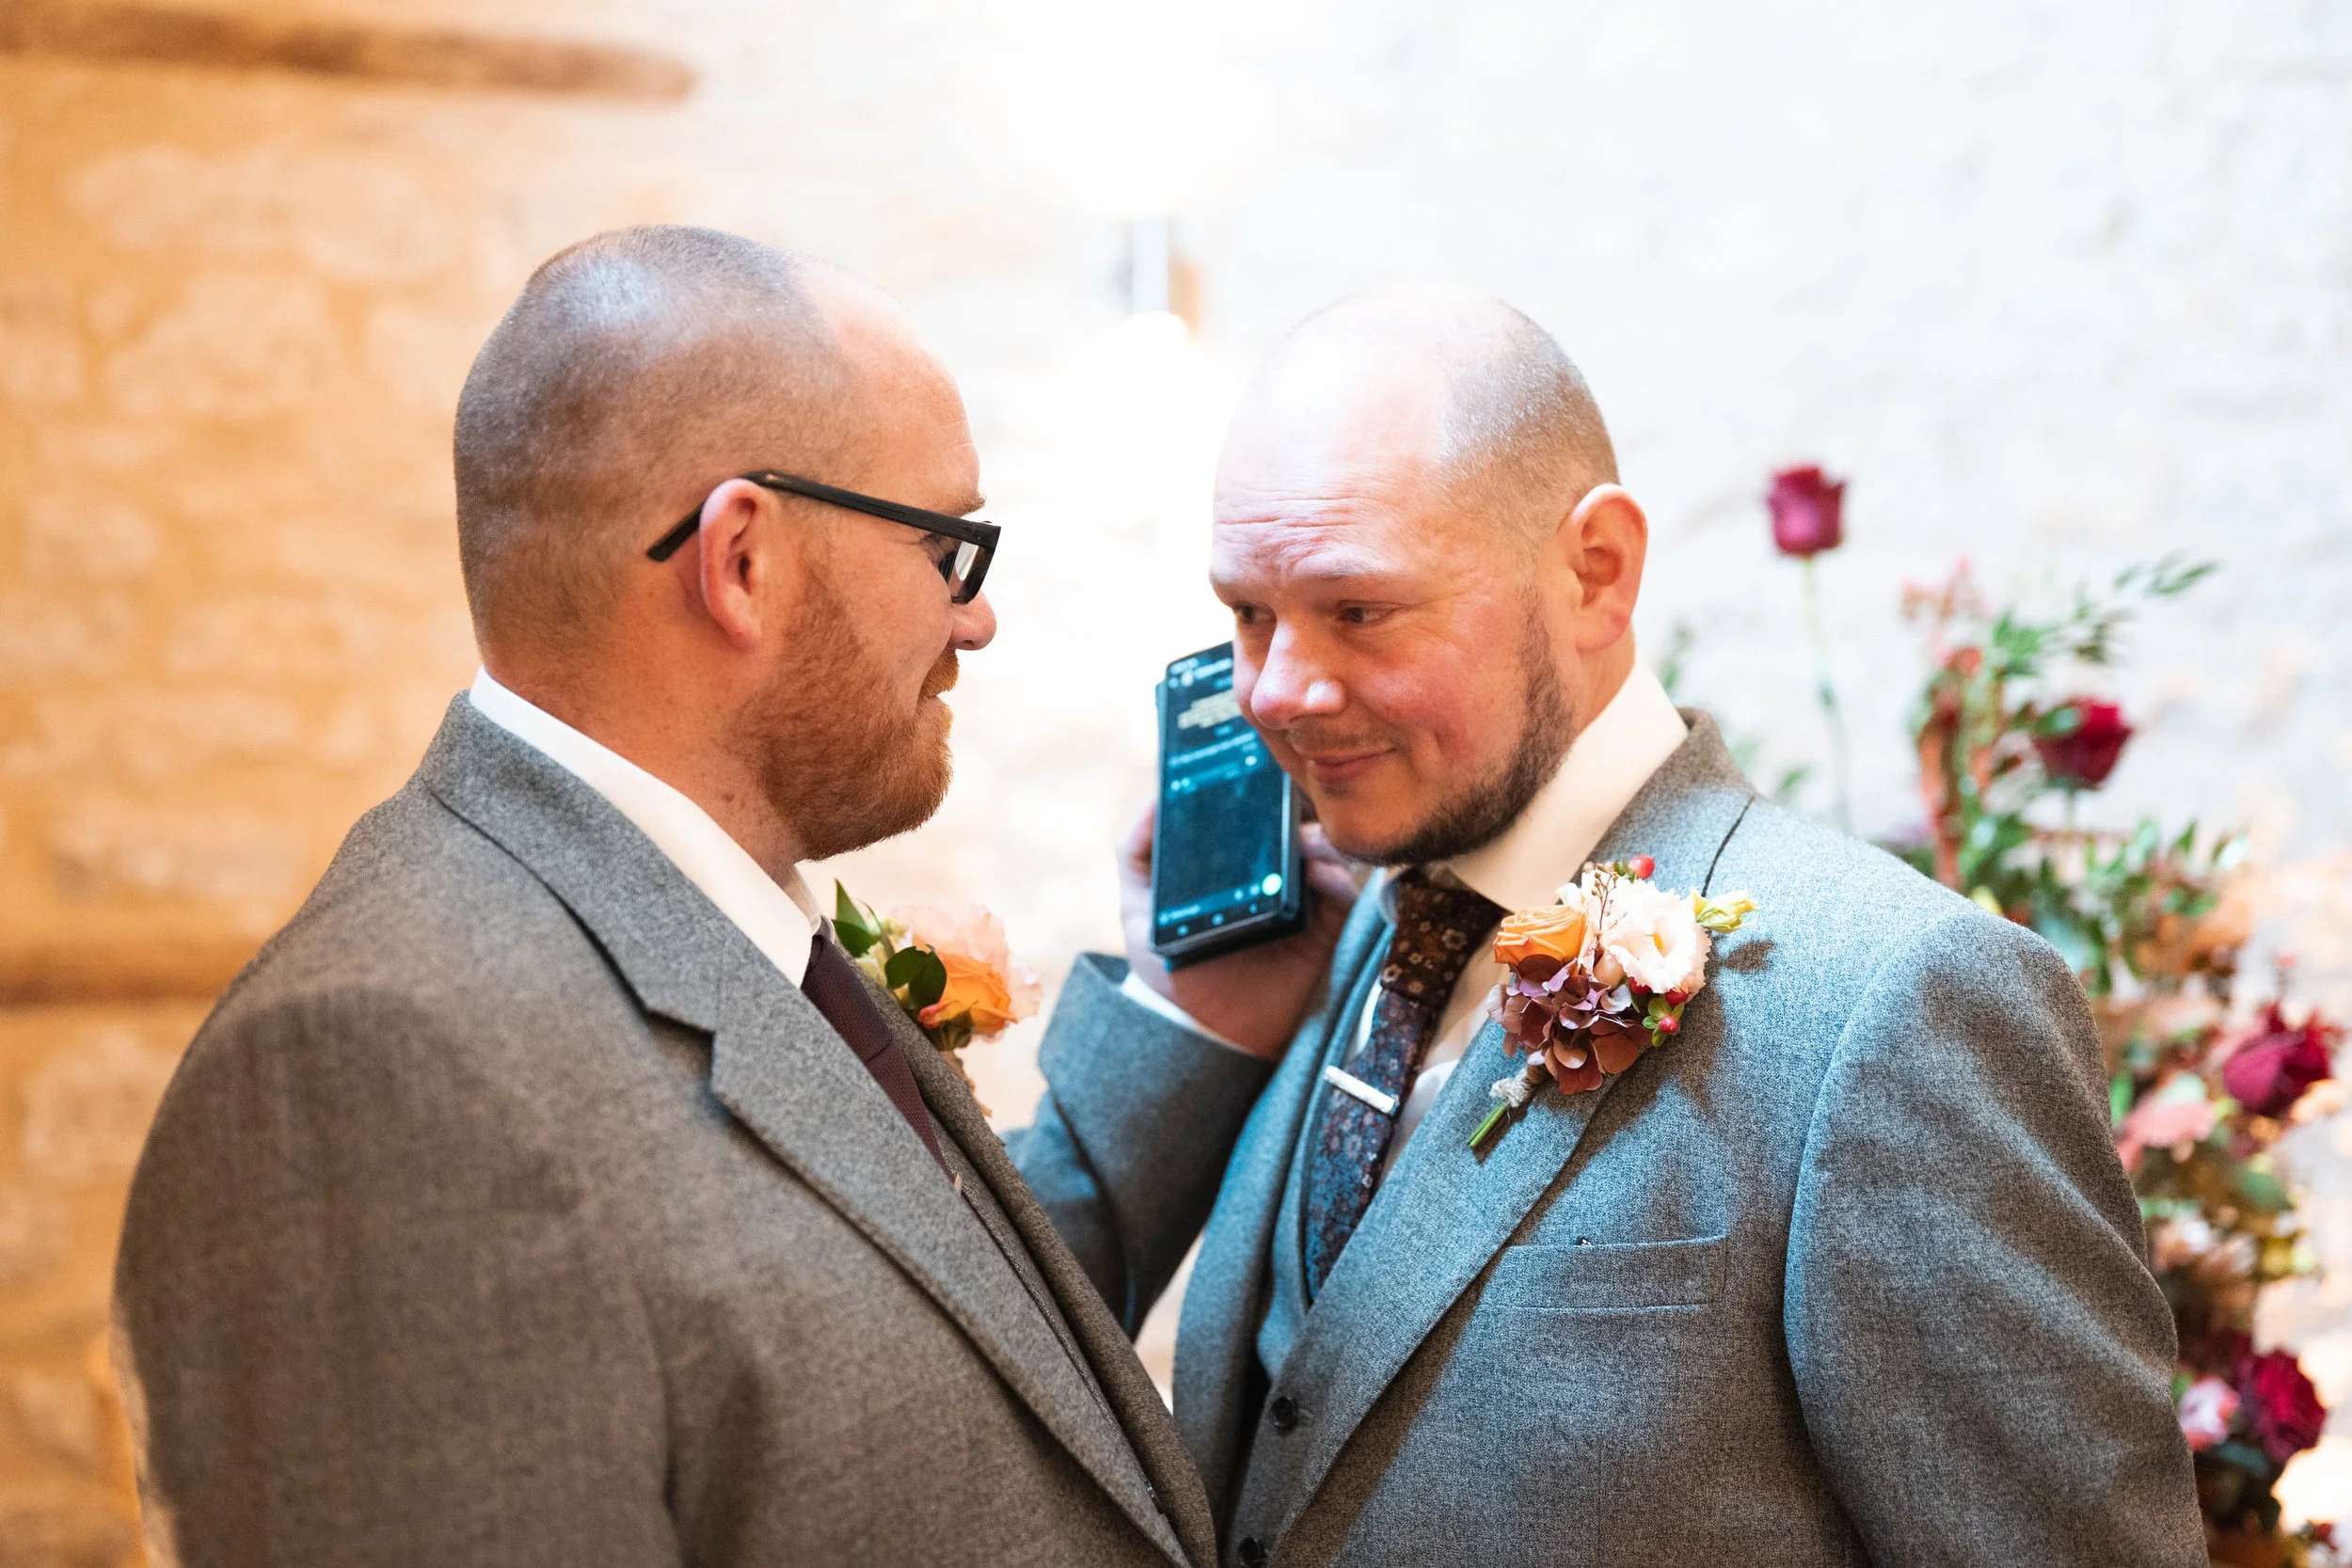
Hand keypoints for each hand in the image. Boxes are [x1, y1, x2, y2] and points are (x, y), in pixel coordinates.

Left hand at [1118, 798, 1359, 1059]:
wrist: (1210, 1034)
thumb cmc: (1174, 967)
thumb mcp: (1141, 908)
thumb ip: (1138, 854)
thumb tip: (1154, 798)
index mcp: (1238, 855)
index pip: (1256, 803)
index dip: (1260, 780)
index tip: (1257, 763)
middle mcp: (1277, 865)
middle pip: (1299, 816)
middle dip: (1297, 801)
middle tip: (1288, 797)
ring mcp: (1308, 891)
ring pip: (1327, 847)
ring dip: (1320, 836)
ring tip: (1306, 840)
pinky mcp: (1332, 924)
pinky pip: (1346, 890)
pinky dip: (1338, 876)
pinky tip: (1323, 872)